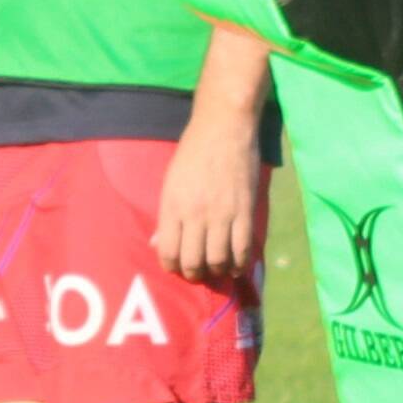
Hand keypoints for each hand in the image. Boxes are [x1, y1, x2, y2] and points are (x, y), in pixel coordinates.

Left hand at [152, 122, 265, 287]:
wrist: (224, 128)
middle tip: (197, 273)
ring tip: (216, 269)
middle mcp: (195, 214)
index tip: (176, 267)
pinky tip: (236, 267)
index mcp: (172, 206)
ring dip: (217, 271)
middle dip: (194, 273)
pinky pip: (243, 248)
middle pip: (193, 261)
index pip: (168, 251)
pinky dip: (240, 264)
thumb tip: (156, 243)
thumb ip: (166, 215)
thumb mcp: (170, 181)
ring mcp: (222, 214)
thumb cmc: (193, 152)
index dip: (171, 266)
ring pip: (218, 259)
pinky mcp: (245, 211)